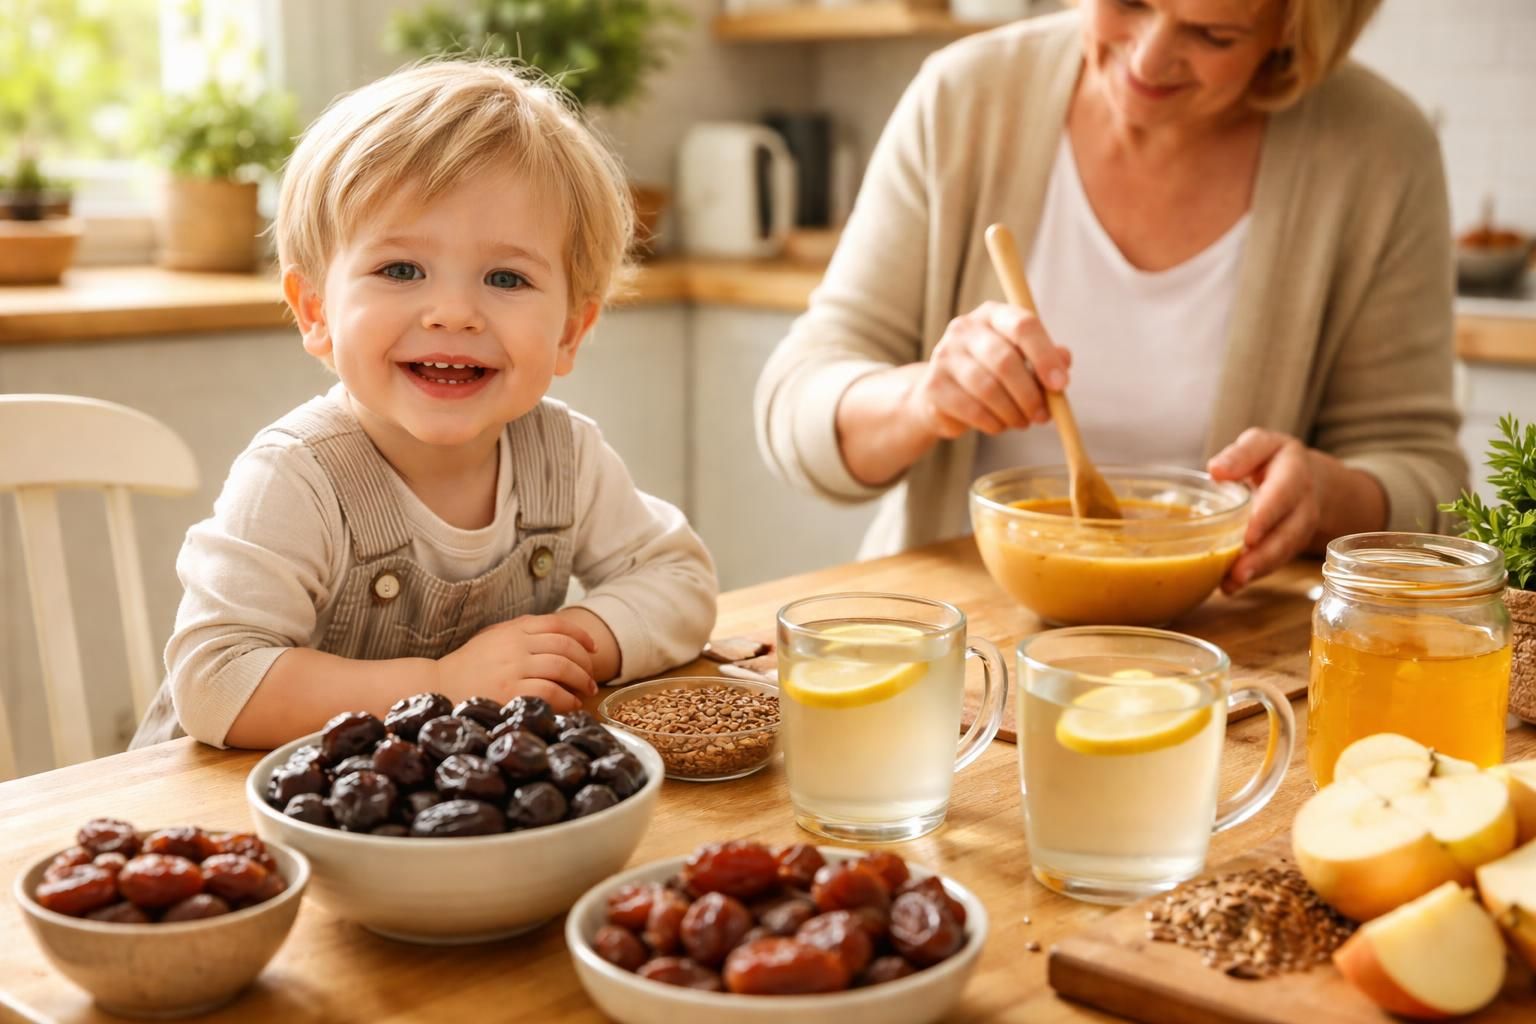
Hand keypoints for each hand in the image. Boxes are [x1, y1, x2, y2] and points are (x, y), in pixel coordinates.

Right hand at [437, 614, 597, 711]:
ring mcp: (513, 668)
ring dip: (581, 680)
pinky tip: (571, 704)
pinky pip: (550, 691)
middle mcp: (515, 645)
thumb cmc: (467, 666)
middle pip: (565, 647)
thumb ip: (520, 632)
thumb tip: (557, 635)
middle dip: (585, 662)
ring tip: (585, 691)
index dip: (581, 635)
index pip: (557, 624)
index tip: (592, 648)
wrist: (435, 686)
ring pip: (562, 667)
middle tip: (591, 677)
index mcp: (512, 629)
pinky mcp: (510, 692)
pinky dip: (567, 699)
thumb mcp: (492, 638)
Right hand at [904, 302, 1071, 439]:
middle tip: (1043, 416)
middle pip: (1005, 361)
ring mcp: (944, 356)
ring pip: (988, 389)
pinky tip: (999, 425)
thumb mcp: (1024, 361)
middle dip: (1030, 394)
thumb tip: (1063, 361)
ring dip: (1013, 413)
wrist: (942, 396)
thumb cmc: (992, 375)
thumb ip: (1047, 358)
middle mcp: (964, 328)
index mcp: (993, 314)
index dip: (1045, 356)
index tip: (1061, 385)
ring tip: (1022, 422)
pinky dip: (993, 423)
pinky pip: (972, 410)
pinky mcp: (934, 386)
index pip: (1023, 325)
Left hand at [1207, 428, 1323, 591]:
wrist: (1308, 478)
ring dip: (1259, 569)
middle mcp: (1303, 502)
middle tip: (1238, 572)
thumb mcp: (1260, 444)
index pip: (1282, 494)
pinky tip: (1230, 585)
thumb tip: (1216, 471)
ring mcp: (1301, 527)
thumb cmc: (1274, 460)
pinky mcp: (1291, 544)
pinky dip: (1256, 574)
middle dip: (1264, 554)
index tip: (1248, 536)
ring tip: (1231, 584)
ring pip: (1284, 552)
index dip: (1267, 516)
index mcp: (1294, 471)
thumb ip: (1241, 454)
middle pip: (1288, 532)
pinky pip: (1277, 561)